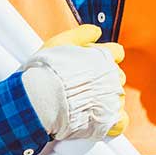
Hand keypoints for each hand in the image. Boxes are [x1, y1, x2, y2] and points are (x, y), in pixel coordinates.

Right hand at [20, 24, 126, 139]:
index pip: (116, 53)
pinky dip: (112, 122)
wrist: (35, 100)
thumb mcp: (59, 43)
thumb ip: (81, 35)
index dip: (104, 58)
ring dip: (104, 100)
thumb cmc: (44, 72)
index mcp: (103, 57)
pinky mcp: (107, 119)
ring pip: (117, 97)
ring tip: (83, 104)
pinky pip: (120, 121)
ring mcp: (111, 98)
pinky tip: (99, 121)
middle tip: (82, 87)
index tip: (91, 66)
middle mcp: (111, 76)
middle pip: (117, 76)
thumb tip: (97, 31)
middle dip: (103, 81)